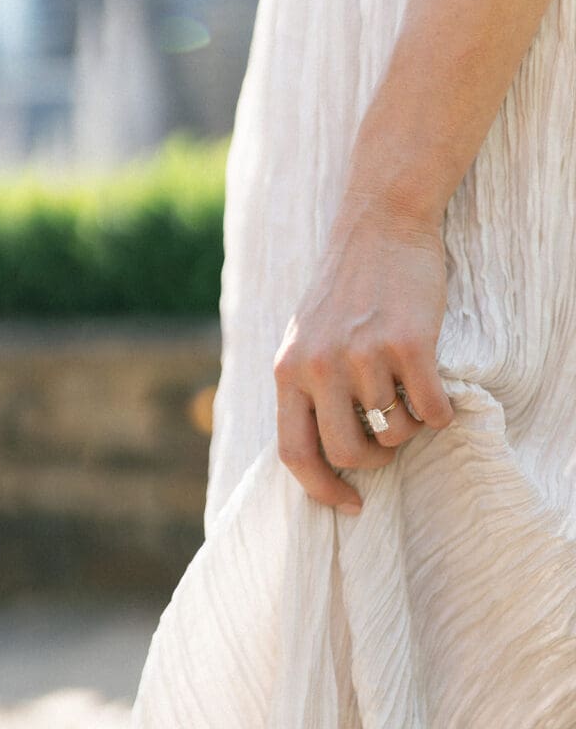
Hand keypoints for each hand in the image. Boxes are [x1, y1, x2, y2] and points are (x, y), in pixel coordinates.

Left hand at [273, 197, 454, 514]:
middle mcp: (318, 365)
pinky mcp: (408, 342)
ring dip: (409, 428)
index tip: (348, 503)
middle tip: (386, 445)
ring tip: (409, 398)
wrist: (379, 225)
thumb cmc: (345, 290)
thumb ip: (304, 388)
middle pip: (346, 453)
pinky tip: (438, 395)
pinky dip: (441, 414)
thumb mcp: (302, 339)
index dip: (320, 489)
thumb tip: (322, 454)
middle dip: (373, 462)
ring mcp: (363, 354)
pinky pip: (431, 411)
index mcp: (286, 370)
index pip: (293, 453)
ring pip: (393, 431)